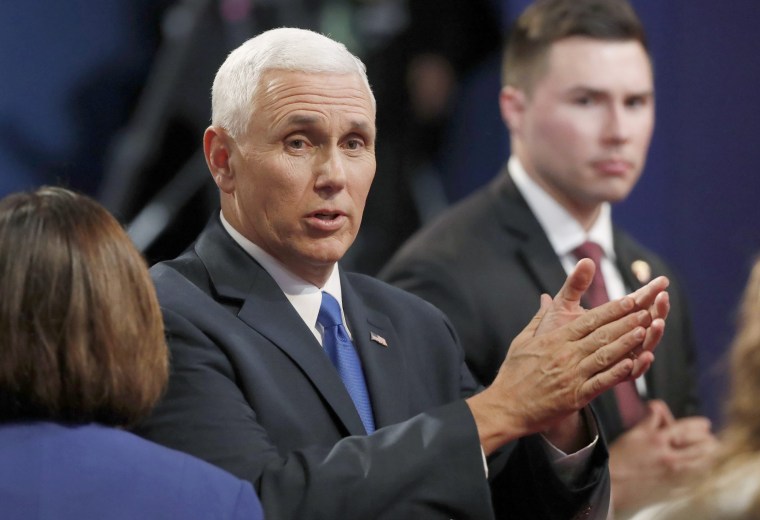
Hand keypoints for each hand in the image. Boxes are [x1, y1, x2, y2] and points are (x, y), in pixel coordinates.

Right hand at [467, 260, 669, 453]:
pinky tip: (632, 363)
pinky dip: (617, 373)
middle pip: (600, 334)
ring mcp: (571, 376)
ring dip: (626, 342)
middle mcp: (564, 354)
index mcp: (553, 339)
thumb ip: (539, 319)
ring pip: (604, 355)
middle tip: (647, 309)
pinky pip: (600, 382)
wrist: (505, 407)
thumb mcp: (522, 341)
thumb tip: (545, 297)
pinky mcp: (575, 396)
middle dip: (626, 320)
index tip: (629, 299)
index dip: (611, 309)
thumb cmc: (513, 374)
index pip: (588, 320)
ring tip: (646, 329)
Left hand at [534, 258, 669, 378]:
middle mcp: (621, 339)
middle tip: (663, 297)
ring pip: (643, 347)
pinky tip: (646, 356)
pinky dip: (639, 365)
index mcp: (611, 320)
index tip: (661, 281)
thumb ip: (575, 286)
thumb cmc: (552, 336)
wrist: (541, 368)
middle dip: (657, 309)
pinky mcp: (612, 378)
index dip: (648, 292)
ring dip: (653, 335)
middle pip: (645, 323)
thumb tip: (586, 260)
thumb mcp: (563, 308)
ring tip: (658, 322)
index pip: (635, 303)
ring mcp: (619, 358)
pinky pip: (630, 373)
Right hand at [610, 400, 718, 514]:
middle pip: (701, 447)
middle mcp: (669, 457)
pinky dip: (703, 473)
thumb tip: (656, 406)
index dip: (699, 425)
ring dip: (710, 457)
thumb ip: (650, 420)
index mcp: (657, 440)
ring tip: (712, 453)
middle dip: (709, 442)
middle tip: (712, 439)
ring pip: (703, 465)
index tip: (706, 424)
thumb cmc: (619, 459)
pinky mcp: (674, 489)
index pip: (686, 428)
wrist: (612, 486)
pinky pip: (696, 481)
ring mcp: (674, 475)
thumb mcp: (633, 434)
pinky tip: (703, 470)